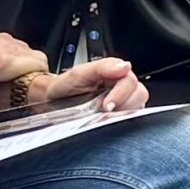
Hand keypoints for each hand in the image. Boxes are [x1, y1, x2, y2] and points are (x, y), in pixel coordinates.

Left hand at [30, 55, 145, 113]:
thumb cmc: (63, 88)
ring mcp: (124, 101)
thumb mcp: (78, 74)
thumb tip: (124, 66)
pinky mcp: (122, 115)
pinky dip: (122, 122)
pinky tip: (109, 121)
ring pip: (138, 107)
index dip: (121, 94)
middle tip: (104, 112)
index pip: (131, 81)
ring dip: (123, 114)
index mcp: (114, 72)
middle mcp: (122, 86)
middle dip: (123, 105)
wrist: (50, 103)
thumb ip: (102, 67)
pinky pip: (132, 119)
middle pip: (139, 94)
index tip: (107, 105)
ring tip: (105, 117)